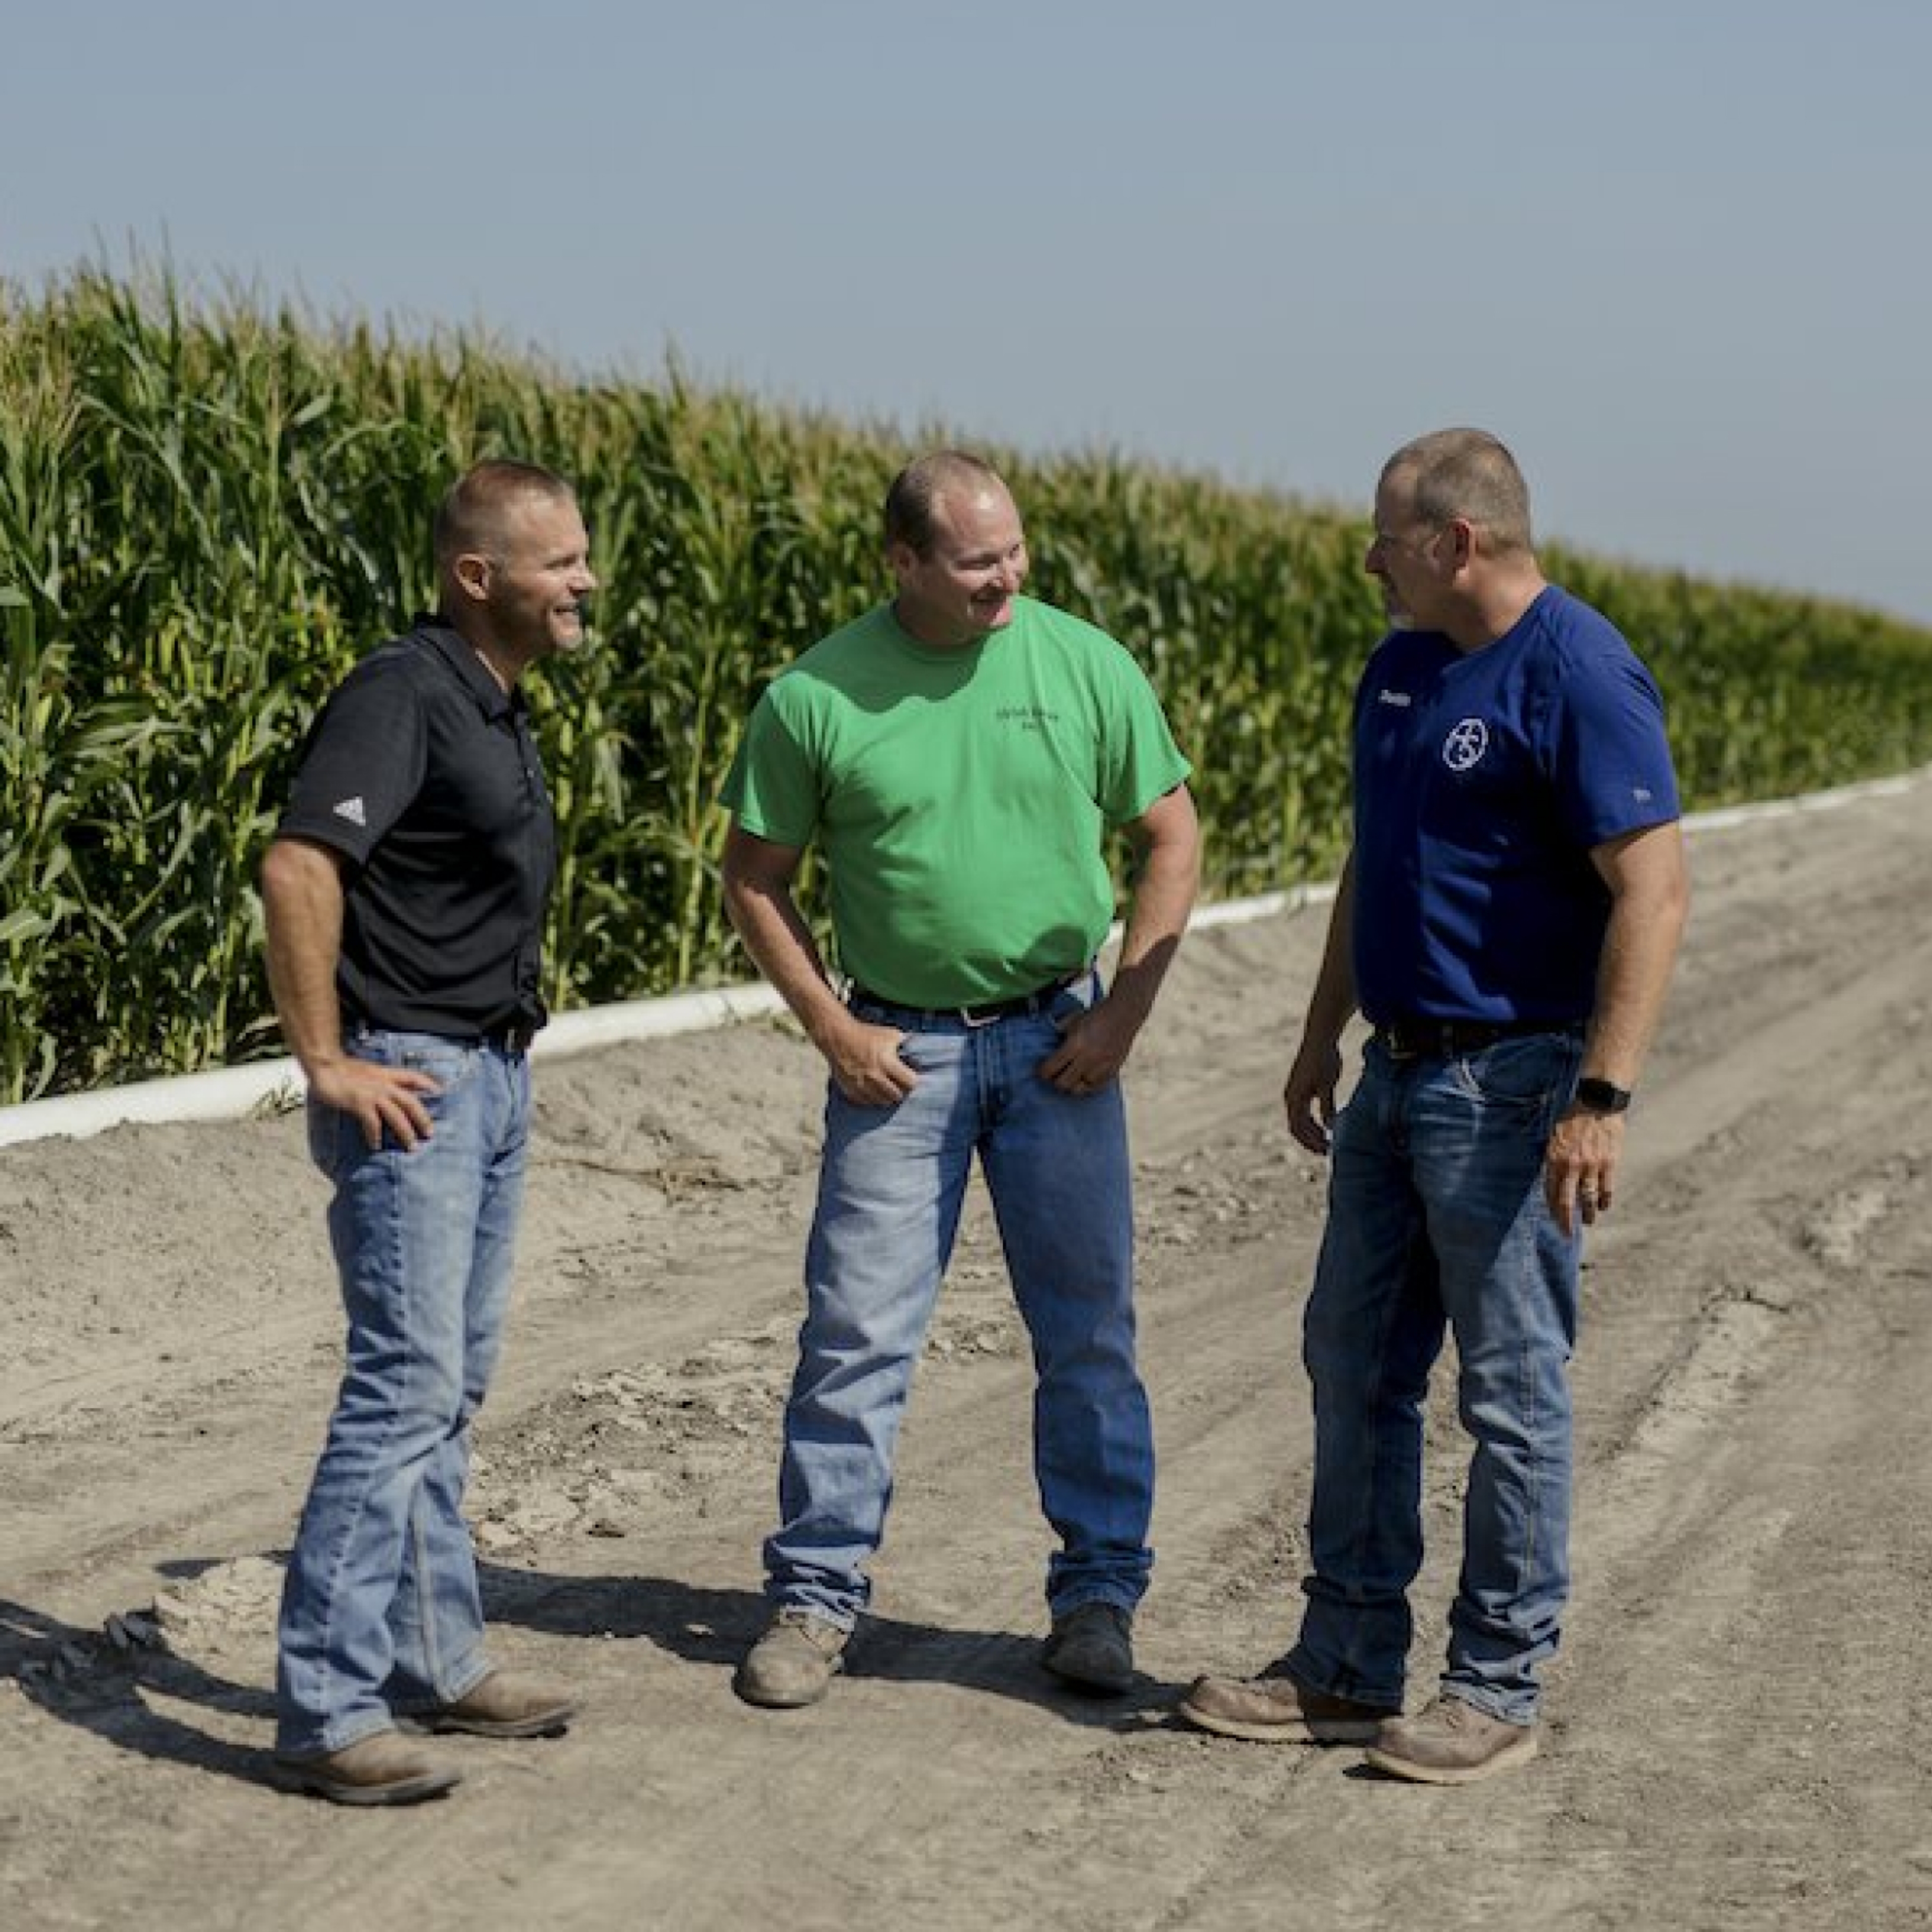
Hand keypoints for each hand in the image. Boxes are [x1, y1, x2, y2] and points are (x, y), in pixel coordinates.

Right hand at [307, 1057, 440, 1151]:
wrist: (325, 1065)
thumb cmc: (345, 1070)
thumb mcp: (370, 1071)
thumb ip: (383, 1079)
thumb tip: (393, 1091)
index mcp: (388, 1074)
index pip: (414, 1077)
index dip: (428, 1084)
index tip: (440, 1092)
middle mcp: (385, 1084)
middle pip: (411, 1102)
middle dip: (422, 1119)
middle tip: (430, 1134)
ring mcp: (373, 1093)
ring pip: (397, 1115)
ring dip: (405, 1132)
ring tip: (411, 1147)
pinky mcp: (360, 1102)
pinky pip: (373, 1122)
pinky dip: (375, 1135)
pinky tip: (376, 1146)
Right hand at [824, 1014, 920, 1106]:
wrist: (838, 1037)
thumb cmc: (867, 1034)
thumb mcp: (891, 1034)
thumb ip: (907, 1043)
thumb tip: (922, 1050)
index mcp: (886, 1061)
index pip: (909, 1082)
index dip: (913, 1082)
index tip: (912, 1079)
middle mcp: (874, 1076)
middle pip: (896, 1095)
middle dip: (901, 1091)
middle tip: (900, 1086)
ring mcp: (861, 1085)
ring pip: (882, 1101)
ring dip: (887, 1096)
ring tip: (888, 1089)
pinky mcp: (850, 1090)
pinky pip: (866, 1102)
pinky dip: (872, 1099)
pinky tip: (874, 1091)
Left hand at [1038, 998, 1136, 1094]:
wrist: (1124, 1013)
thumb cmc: (1097, 1014)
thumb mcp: (1073, 1019)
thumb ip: (1060, 1032)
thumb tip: (1050, 1045)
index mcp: (1075, 1044)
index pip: (1051, 1068)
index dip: (1042, 1072)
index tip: (1041, 1072)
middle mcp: (1087, 1058)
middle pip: (1063, 1083)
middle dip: (1055, 1081)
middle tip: (1054, 1076)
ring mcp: (1101, 1066)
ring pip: (1079, 1090)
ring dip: (1071, 1085)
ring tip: (1069, 1078)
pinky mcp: (1113, 1070)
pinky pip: (1095, 1088)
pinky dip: (1087, 1085)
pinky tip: (1084, 1079)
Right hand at [1283, 1039, 1343, 1154]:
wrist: (1320, 1038)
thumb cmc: (1324, 1059)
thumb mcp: (1327, 1084)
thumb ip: (1327, 1106)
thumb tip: (1330, 1127)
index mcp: (1294, 1097)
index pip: (1298, 1127)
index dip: (1311, 1141)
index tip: (1326, 1149)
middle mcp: (1290, 1097)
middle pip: (1297, 1127)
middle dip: (1311, 1141)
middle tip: (1327, 1151)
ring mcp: (1294, 1093)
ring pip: (1299, 1121)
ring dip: (1311, 1133)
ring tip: (1327, 1141)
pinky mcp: (1301, 1089)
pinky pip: (1303, 1112)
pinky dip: (1312, 1123)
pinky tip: (1325, 1127)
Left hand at [1544, 1107, 1624, 1236]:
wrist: (1596, 1104)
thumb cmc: (1572, 1120)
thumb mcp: (1554, 1137)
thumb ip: (1553, 1160)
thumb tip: (1552, 1180)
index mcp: (1554, 1158)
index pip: (1550, 1192)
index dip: (1552, 1209)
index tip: (1555, 1221)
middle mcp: (1571, 1165)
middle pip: (1567, 1200)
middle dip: (1566, 1221)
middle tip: (1567, 1234)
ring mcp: (1591, 1165)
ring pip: (1588, 1198)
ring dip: (1587, 1214)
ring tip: (1587, 1222)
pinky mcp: (1609, 1163)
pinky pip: (1606, 1188)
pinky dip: (1604, 1200)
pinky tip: (1603, 1207)